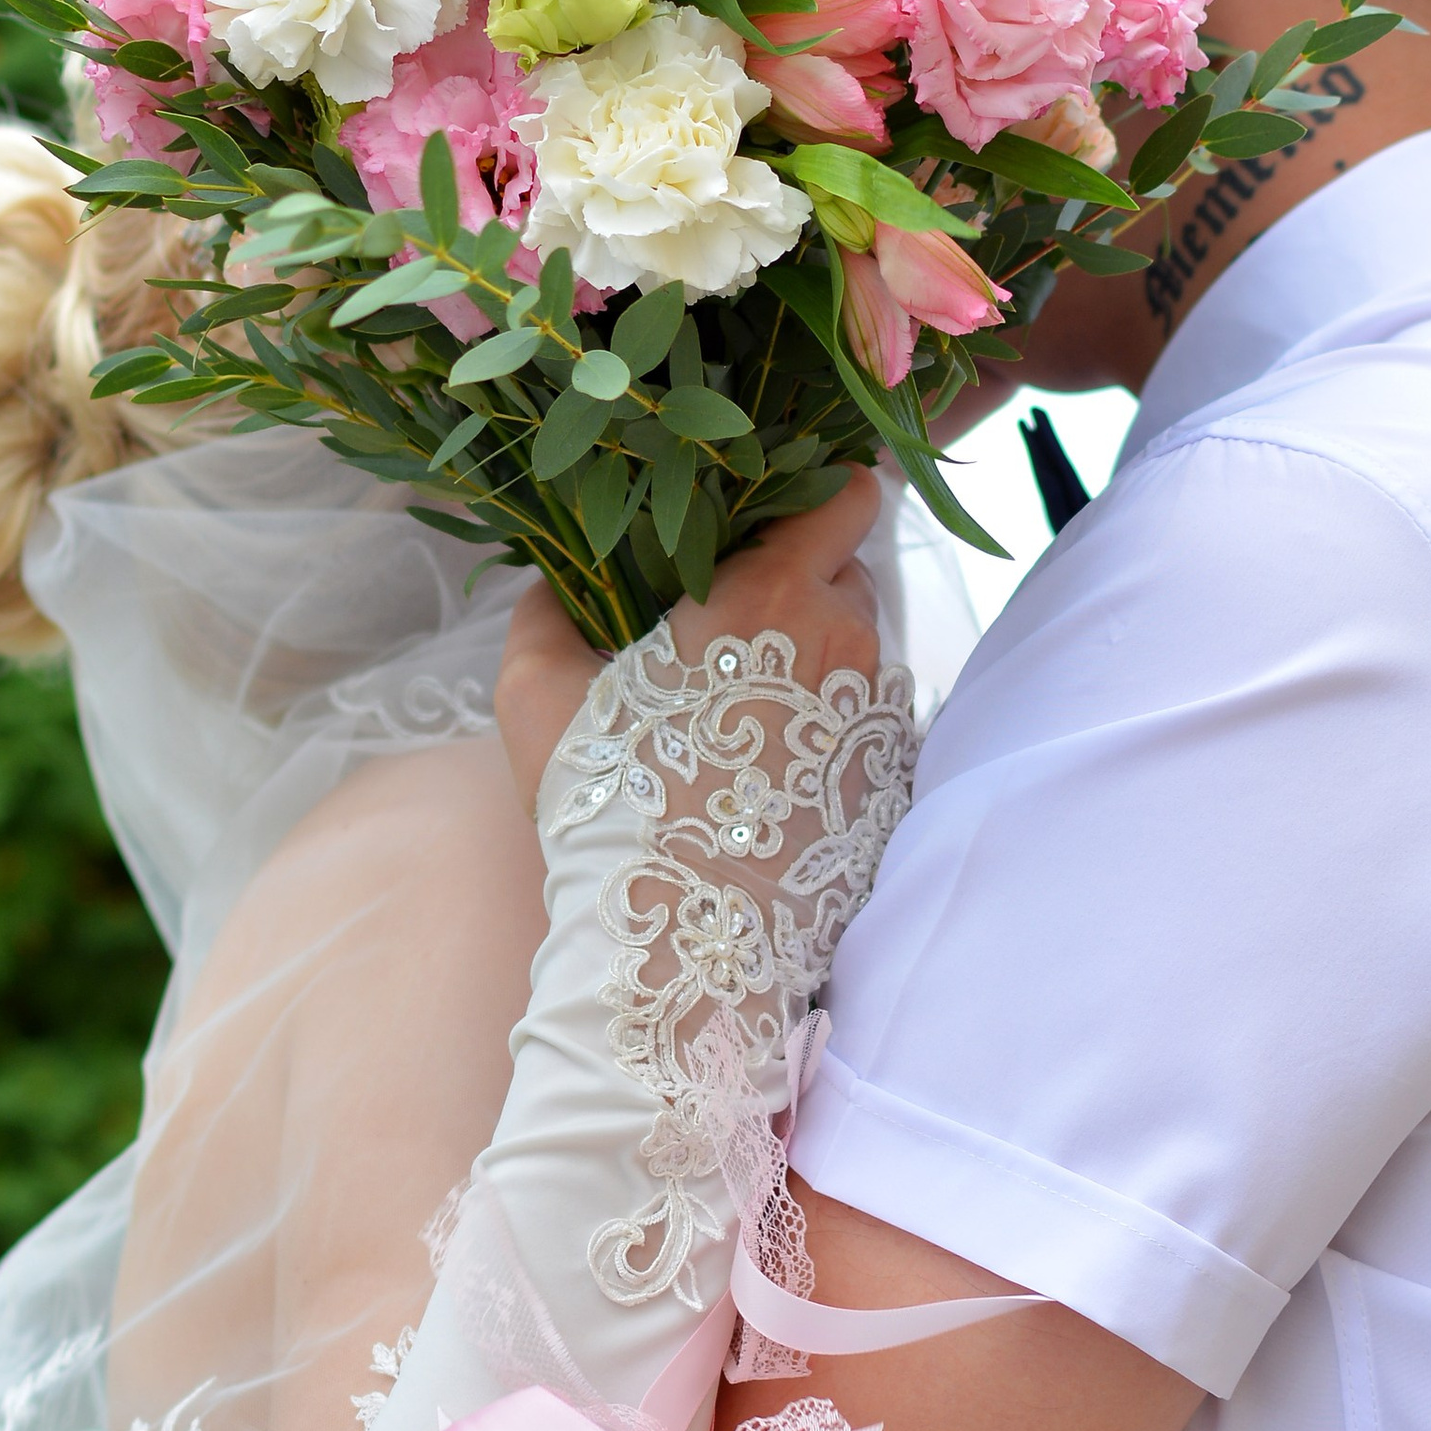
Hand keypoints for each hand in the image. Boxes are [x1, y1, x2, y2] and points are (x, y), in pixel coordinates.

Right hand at [494, 466, 884, 812]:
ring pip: (861, 652)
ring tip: (751, 716)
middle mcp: (843, 638)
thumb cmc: (610, 801)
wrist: (683, 934)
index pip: (844, 497)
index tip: (783, 520)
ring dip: (818, 665)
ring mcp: (878, 712)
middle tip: (739, 635)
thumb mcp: (538, 694)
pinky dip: (831, 730)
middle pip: (849, 574)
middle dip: (804, 588)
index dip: (821, 497)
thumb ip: (544, 614)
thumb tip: (549, 583)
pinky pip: (868, 723)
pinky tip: (776, 771)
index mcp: (770, 593)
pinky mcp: (892, 779)